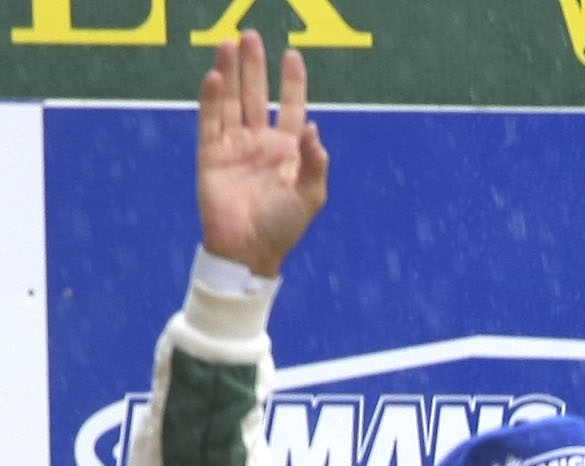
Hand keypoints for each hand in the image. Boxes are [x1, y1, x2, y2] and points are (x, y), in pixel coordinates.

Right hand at [197, 30, 327, 277]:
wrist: (249, 251)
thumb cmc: (283, 228)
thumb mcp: (310, 197)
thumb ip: (315, 163)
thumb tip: (314, 128)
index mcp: (287, 151)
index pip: (292, 107)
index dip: (292, 82)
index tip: (293, 55)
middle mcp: (260, 142)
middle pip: (256, 94)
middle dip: (254, 66)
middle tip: (250, 36)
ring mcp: (235, 146)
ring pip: (232, 100)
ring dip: (230, 72)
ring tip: (229, 44)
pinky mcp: (211, 154)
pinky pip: (210, 120)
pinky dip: (212, 98)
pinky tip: (216, 77)